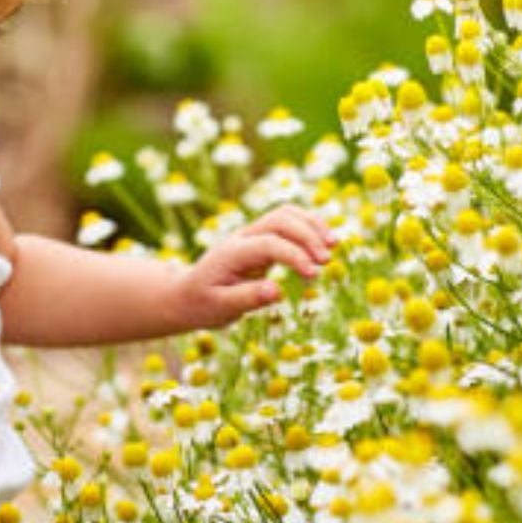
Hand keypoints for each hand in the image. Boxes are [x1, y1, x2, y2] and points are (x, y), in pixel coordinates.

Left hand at [173, 205, 333, 329]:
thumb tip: (278, 290)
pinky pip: (287, 221)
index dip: (294, 255)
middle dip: (307, 236)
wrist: (187, 294)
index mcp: (231, 252)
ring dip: (311, 225)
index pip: (269, 243)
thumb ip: (247, 299)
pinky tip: (326, 240)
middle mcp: (243, 237)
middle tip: (326, 262)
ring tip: (334, 245)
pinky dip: (308, 225)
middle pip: (280, 219)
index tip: (313, 276)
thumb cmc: (203, 304)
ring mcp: (252, 234)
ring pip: (285, 214)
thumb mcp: (220, 308)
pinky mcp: (261, 238)